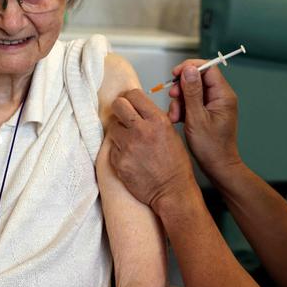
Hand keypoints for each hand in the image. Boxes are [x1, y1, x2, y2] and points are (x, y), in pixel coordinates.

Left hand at [108, 89, 196, 210]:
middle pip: (118, 105)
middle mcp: (141, 131)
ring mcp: (128, 146)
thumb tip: (136, 107)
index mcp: (157, 121)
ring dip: (119, 132)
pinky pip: (112, 147)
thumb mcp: (171, 133)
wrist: (172, 191)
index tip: (130, 103)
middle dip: (120, 110)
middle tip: (124, 118)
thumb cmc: (175, 164)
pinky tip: (130, 157)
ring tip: (131, 142)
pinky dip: (118, 150)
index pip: (133, 94)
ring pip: (112, 126)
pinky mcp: (118, 161)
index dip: (131, 98)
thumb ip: (153, 118)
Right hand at [167, 60, 241, 178]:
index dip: (190, 68)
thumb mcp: (196, 118)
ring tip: (175, 115)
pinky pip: (191, 102)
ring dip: (179, 101)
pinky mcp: (207, 112)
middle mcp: (220, 97)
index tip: (175, 74)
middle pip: (198, 79)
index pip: (208, 68)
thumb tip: (189, 70)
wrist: (217, 166)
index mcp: (223, 96)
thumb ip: (192, 92)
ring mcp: (213, 105)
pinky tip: (177, 119)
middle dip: (182, 87)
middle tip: (173, 97)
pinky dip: (182, 108)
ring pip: (192, 91)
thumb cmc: (211, 147)